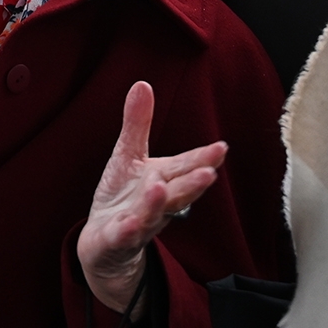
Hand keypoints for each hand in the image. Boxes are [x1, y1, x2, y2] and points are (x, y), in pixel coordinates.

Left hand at [76, 81, 226, 313]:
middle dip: (193, 183)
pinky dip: (127, 231)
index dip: (203, 159)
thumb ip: (138, 124)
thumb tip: (143, 83)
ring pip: (151, 215)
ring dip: (158, 204)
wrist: (105, 244)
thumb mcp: (128, 156)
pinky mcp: (116, 240)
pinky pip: (123, 236)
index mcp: (163, 180)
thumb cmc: (124, 197)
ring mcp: (138, 223)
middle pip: (178, 192)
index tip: (221, 148)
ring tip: (161, 188)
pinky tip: (129, 224)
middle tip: (210, 172)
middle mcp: (157, 203)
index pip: (186, 167)